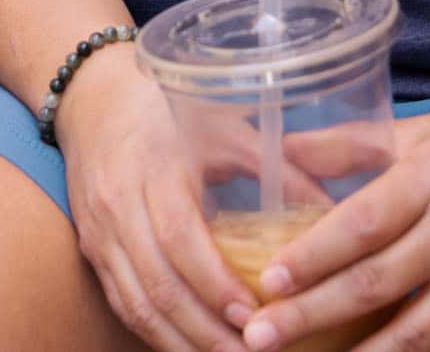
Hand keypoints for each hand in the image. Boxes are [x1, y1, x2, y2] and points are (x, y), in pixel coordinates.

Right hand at [52, 46, 263, 351]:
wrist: (94, 102)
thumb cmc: (169, 112)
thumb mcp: (227, 129)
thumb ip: (281, 170)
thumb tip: (336, 215)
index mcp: (155, 168)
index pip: (180, 239)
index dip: (215, 285)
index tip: (253, 317)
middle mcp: (120, 205)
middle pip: (158, 286)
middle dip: (206, 333)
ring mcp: (100, 233)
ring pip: (137, 306)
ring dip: (182, 345)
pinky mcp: (92, 252)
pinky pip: (124, 306)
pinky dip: (158, 335)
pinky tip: (193, 349)